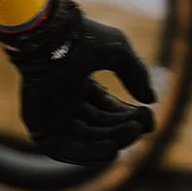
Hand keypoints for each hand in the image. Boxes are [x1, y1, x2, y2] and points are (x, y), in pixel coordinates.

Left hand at [0, 0, 156, 165]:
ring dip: (111, 140)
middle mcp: (66, 100)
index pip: (107, 108)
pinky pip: (65, 149)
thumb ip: (135, 73)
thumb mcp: (117, 52)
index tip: (147, 118)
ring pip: (86, 139)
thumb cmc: (81, 37)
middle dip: (123, 127)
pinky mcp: (40, 127)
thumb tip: (151, 100)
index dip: (128, 115)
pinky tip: (112, 149)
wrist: (50, 37)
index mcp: (79, 82)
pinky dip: (89, 153)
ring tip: (131, 134)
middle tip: (141, 126)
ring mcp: (52, 115)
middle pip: (99, 125)